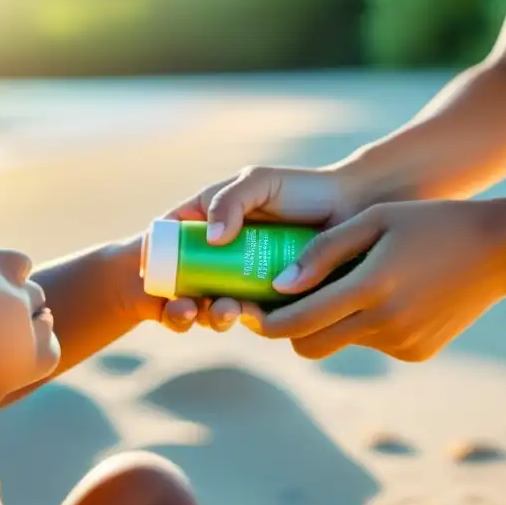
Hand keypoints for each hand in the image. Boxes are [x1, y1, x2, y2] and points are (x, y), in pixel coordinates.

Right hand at [158, 165, 366, 329]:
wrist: (355, 210)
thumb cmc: (306, 189)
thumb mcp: (260, 183)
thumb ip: (229, 201)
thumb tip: (211, 240)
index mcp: (212, 220)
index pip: (172, 242)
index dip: (156, 262)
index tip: (151, 278)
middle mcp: (225, 253)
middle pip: (187, 283)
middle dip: (181, 301)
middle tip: (189, 307)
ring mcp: (247, 278)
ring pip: (215, 304)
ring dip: (211, 314)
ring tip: (226, 310)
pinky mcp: (274, 301)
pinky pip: (250, 317)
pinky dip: (242, 321)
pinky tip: (246, 317)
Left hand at [245, 200, 505, 360]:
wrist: (498, 250)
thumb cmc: (430, 222)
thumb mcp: (373, 219)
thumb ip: (323, 251)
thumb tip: (280, 285)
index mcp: (370, 287)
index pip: (298, 322)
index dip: (266, 322)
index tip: (250, 311)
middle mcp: (385, 324)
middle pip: (310, 346)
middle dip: (291, 330)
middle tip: (287, 303)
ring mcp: (403, 343)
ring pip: (342, 343)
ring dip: (335, 322)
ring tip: (353, 283)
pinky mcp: (417, 353)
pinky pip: (373, 343)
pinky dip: (367, 325)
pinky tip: (390, 293)